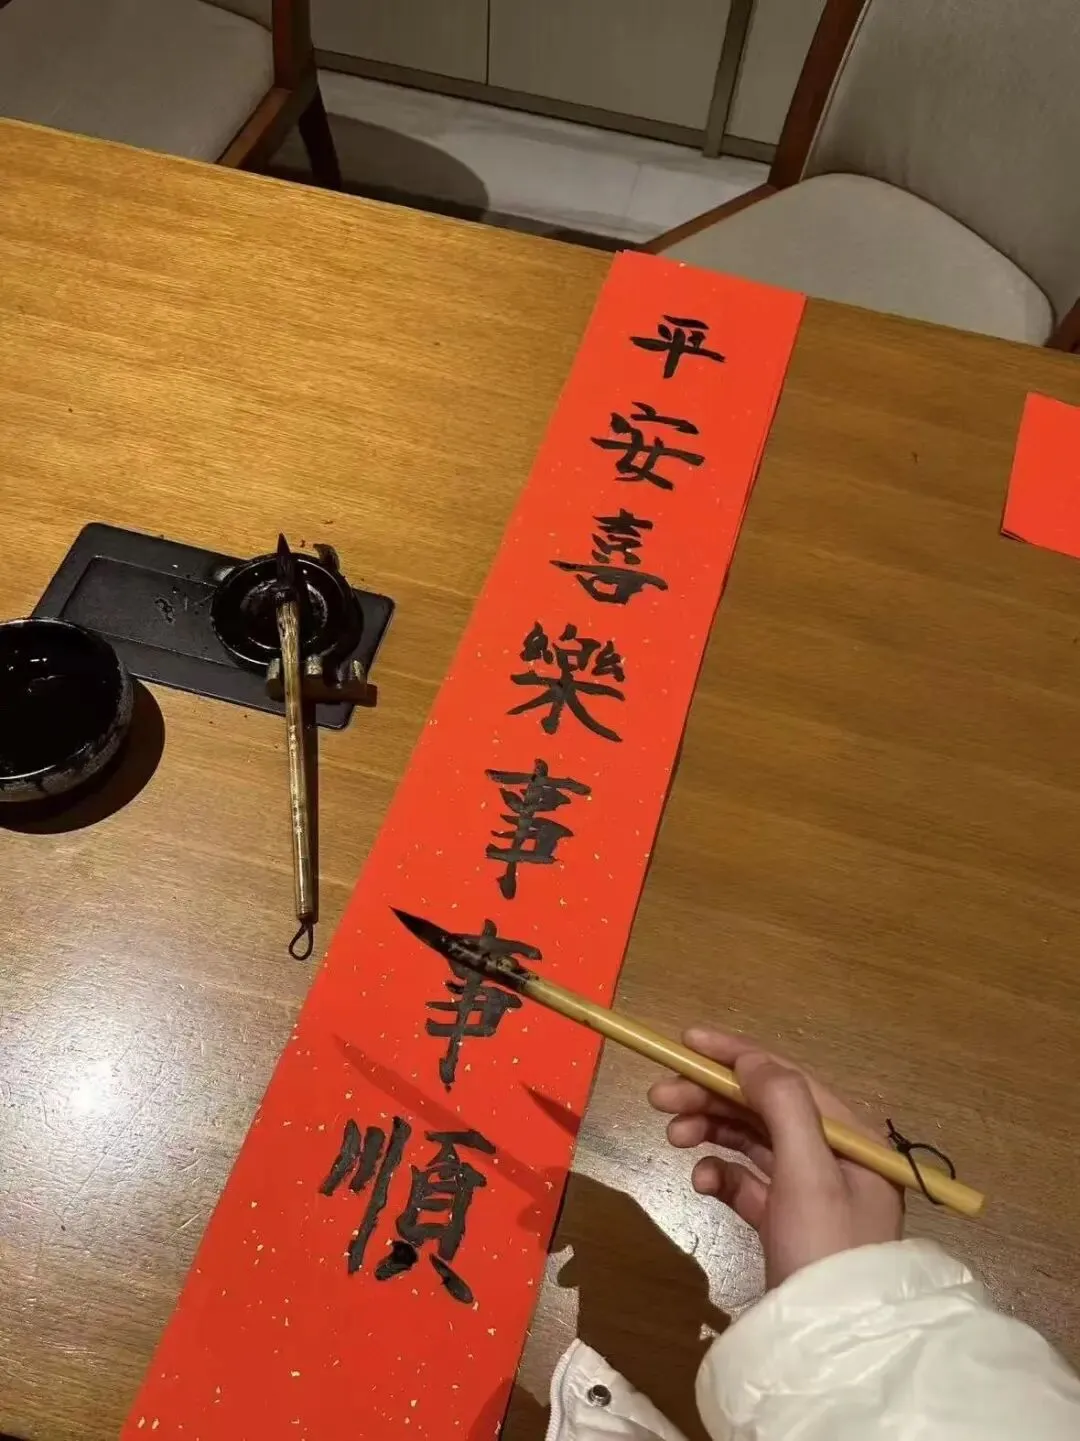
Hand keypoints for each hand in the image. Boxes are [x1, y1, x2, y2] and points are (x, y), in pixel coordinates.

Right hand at [648, 1027, 903, 1287]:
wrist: (832, 1348)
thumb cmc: (826, 1249)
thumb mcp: (809, 1171)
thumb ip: (782, 1104)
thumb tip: (749, 1059)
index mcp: (850, 1136)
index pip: (786, 1077)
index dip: (735, 1055)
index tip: (684, 1041)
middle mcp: (834, 1157)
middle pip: (763, 1109)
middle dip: (710, 1097)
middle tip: (657, 1097)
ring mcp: (810, 1194)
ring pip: (751, 1142)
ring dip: (709, 1131)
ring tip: (671, 1138)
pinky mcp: (787, 1225)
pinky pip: (747, 1183)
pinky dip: (720, 1176)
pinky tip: (700, 1182)